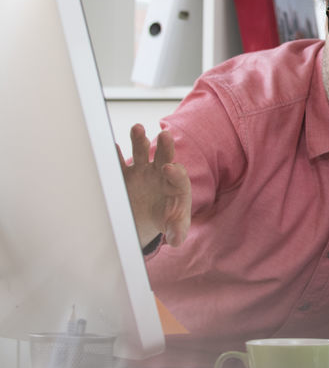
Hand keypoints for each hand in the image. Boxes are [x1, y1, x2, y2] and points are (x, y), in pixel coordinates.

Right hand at [117, 124, 191, 247]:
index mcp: (176, 186)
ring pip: (142, 153)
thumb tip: (177, 239)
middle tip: (165, 135)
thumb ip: (177, 232)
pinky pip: (120, 162)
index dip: (176, 173)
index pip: (179, 177)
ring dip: (140, 140)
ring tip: (137, 128)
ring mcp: (142, 171)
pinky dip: (115, 154)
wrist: (148, 217)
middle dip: (165, 147)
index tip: (169, 168)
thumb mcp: (174, 229)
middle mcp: (161, 174)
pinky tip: (111, 146)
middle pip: (165, 157)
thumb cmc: (166, 219)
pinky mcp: (125, 174)